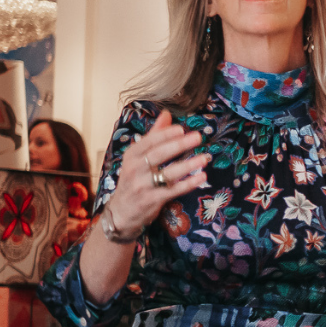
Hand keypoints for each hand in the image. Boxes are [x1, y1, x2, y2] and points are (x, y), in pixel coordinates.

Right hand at [106, 110, 208, 232]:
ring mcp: (143, 186)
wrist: (121, 212)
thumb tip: (167, 114)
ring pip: (167, 173)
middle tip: (197, 137)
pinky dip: (188, 183)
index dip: (165, 135)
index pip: (149, 142)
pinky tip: (202, 176)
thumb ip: (153, 136)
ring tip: (205, 157)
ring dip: (188, 165)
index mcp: (131, 155)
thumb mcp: (137, 157)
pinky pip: (173, 190)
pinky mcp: (152, 200)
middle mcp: (135, 169)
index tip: (182, 128)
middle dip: (179, 145)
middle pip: (158, 155)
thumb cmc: (133, 180)